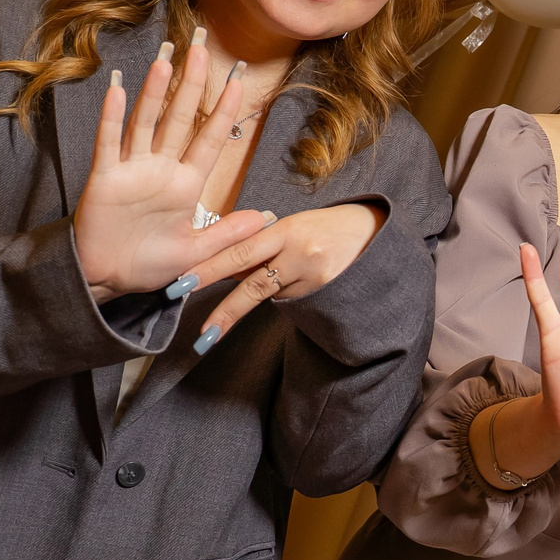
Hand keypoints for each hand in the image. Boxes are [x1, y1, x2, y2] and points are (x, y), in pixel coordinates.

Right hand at [73, 32, 267, 298]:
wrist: (108, 280)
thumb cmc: (150, 264)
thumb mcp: (198, 252)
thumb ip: (228, 233)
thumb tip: (267, 217)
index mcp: (186, 184)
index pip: (210, 140)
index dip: (224, 112)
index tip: (238, 83)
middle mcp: (161, 169)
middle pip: (179, 119)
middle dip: (191, 86)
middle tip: (200, 50)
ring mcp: (132, 170)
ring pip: (146, 123)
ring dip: (155, 93)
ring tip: (165, 60)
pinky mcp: (105, 178)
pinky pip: (109, 142)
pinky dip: (112, 117)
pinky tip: (118, 90)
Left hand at [180, 202, 384, 353]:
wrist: (377, 234)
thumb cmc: (329, 226)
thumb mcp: (294, 225)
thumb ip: (262, 243)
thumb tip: (226, 266)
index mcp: (286, 230)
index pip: (238, 252)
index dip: (208, 269)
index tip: (182, 284)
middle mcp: (299, 254)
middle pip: (252, 285)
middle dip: (224, 311)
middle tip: (201, 334)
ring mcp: (315, 277)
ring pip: (272, 295)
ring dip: (261, 294)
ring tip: (263, 294)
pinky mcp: (326, 294)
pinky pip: (292, 300)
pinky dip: (288, 293)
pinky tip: (304, 279)